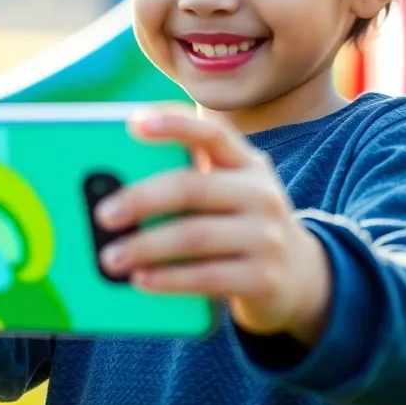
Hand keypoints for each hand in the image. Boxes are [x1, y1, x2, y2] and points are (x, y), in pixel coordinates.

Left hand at [96, 109, 332, 345]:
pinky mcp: (264, 278)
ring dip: (145, 247)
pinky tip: (141, 280)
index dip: (174, 124)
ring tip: (110, 258)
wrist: (302, 277)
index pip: (212, 133)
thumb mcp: (229, 194)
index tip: (133, 124)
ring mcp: (267, 237)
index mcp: (247, 163)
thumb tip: (114, 189)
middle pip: (192, 187)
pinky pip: (206, 277)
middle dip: (141, 199)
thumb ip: (188, 180)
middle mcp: (261, 193)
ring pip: (194, 236)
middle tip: (103, 214)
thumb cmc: (241, 227)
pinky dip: (168, 279)